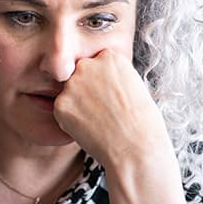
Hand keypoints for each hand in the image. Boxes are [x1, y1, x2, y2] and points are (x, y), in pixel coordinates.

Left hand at [53, 49, 172, 169]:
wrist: (135, 146)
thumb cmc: (141, 121)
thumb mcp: (133, 85)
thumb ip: (111, 76)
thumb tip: (95, 82)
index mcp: (109, 57)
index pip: (97, 65)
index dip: (104, 84)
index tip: (113, 97)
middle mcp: (88, 64)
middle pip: (80, 75)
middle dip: (87, 90)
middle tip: (103, 111)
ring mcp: (72, 84)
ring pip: (69, 93)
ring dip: (78, 106)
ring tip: (99, 122)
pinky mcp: (61, 103)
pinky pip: (62, 111)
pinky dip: (71, 122)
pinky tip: (90, 129)